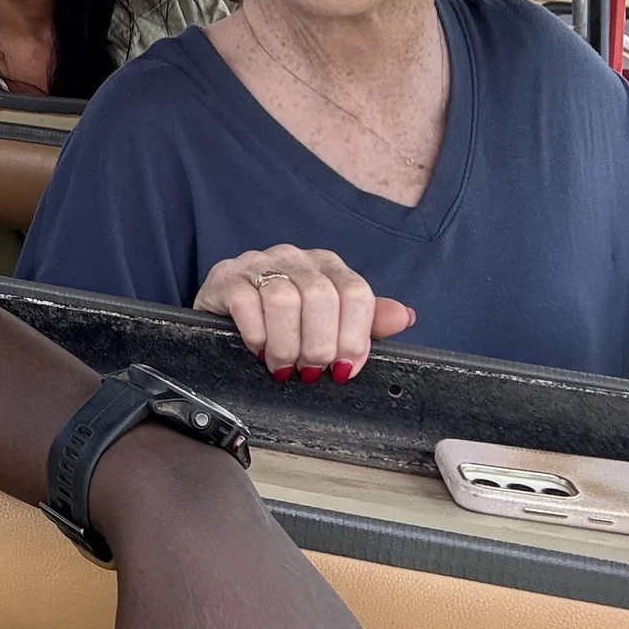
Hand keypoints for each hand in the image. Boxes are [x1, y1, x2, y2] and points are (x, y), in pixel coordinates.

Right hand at [193, 245, 414, 380]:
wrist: (223, 315)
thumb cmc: (282, 323)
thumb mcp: (328, 323)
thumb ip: (365, 321)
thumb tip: (404, 317)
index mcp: (327, 265)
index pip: (356, 293)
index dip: (354, 337)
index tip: (344, 369)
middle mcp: (295, 257)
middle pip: (322, 296)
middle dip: (319, 345)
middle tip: (310, 372)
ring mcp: (258, 263)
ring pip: (284, 299)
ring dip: (287, 345)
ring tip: (283, 366)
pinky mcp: (226, 276)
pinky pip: (247, 303)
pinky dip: (257, 336)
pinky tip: (259, 351)